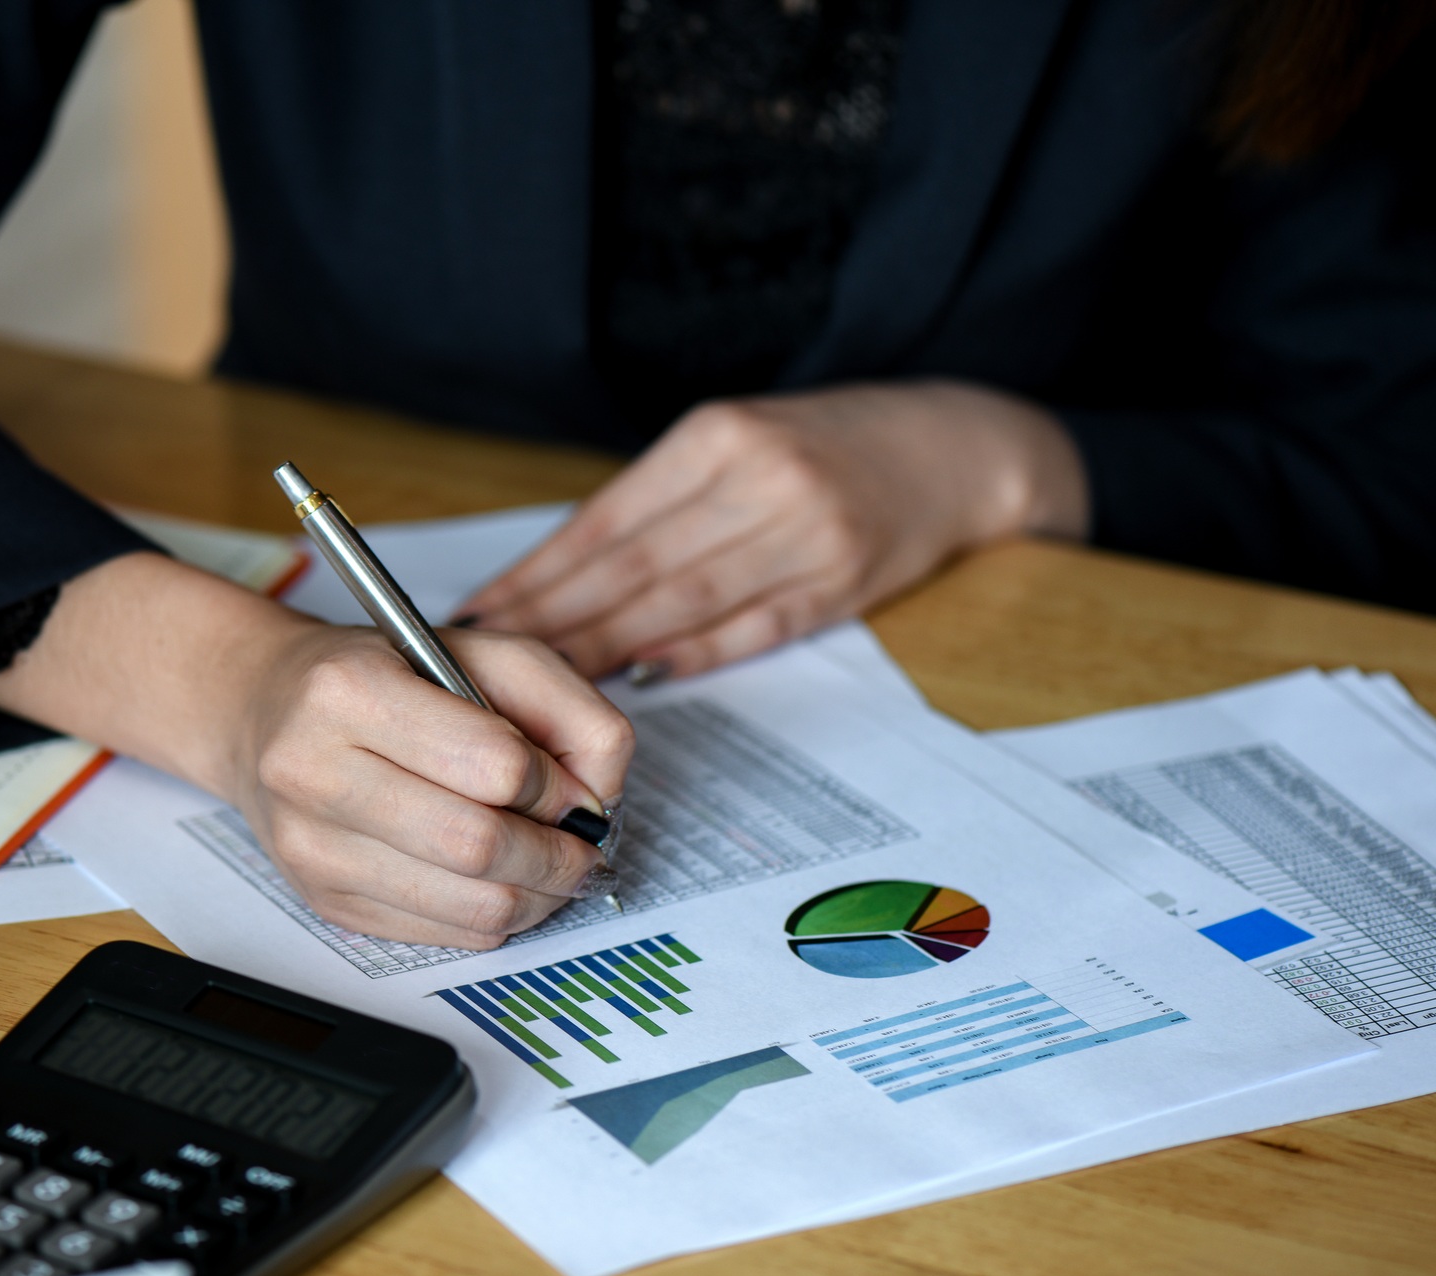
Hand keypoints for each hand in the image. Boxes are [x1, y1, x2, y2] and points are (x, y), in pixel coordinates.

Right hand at [0, 555, 633, 948]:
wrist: (264, 709)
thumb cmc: (383, 675)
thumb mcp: (483, 652)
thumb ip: (564, 704)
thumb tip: (598, 798)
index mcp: (349, 689)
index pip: (492, 765)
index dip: (557, 785)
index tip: (573, 787)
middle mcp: (313, 769)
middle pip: (478, 846)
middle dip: (557, 856)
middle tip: (582, 846)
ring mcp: (310, 845)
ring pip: (467, 906)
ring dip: (537, 896)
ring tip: (553, 867)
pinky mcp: (322, 900)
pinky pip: (442, 935)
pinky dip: (494, 917)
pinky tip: (500, 881)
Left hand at [456, 380, 1087, 679]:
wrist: (954, 448)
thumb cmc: (825, 445)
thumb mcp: (738, 439)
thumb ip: (660, 498)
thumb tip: (559, 571)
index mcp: (719, 435)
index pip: (605, 518)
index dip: (537, 573)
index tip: (480, 610)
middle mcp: (760, 480)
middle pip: (634, 567)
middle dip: (553, 619)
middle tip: (490, 660)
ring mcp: (806, 535)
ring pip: (682, 604)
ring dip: (605, 647)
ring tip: (543, 680)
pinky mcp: (843, 584)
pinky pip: (751, 630)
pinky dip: (690, 657)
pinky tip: (638, 679)